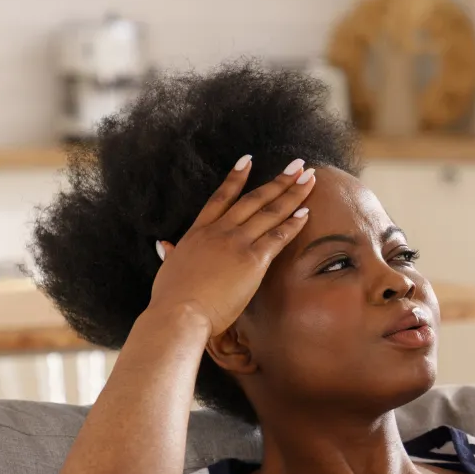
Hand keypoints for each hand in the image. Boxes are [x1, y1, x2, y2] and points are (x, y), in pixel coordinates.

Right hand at [149, 155, 316, 336]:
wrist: (179, 313)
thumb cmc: (171, 299)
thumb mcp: (168, 269)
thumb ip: (171, 254)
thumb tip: (164, 245)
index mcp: (198, 232)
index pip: (221, 198)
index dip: (236, 178)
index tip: (249, 160)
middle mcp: (219, 231)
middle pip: (254, 199)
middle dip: (278, 180)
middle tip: (297, 164)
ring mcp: (237, 243)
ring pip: (270, 212)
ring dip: (292, 194)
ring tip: (310, 179)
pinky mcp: (253, 260)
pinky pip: (278, 237)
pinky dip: (293, 224)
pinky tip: (307, 212)